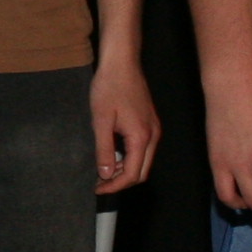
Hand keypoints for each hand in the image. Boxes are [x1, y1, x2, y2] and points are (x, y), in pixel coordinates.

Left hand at [90, 55, 159, 194]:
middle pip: (142, 172)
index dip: (115, 186)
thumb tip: (105, 174)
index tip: (97, 188)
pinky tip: (113, 153)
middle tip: (99, 182)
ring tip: (103, 168)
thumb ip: (104, 149)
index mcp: (142, 137)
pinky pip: (143, 149)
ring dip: (125, 169)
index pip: (132, 174)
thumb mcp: (101, 120)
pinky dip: (129, 157)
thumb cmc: (109, 87)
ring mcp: (154, 129)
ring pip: (143, 161)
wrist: (122, 62)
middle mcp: (153, 135)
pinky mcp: (150, 123)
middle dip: (121, 181)